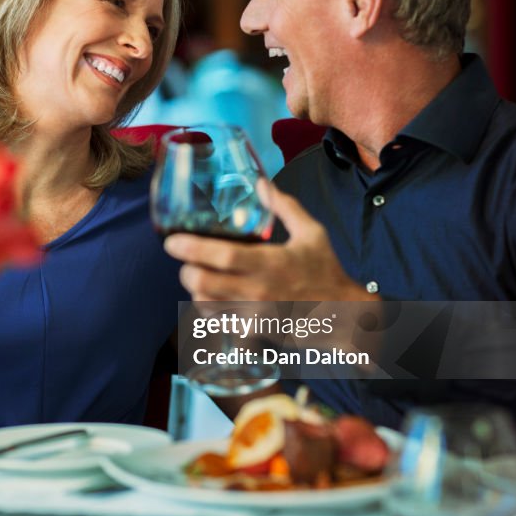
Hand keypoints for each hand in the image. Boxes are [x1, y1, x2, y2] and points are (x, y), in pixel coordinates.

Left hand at [164, 183, 371, 301]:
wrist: (343, 315)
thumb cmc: (325, 270)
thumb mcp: (312, 233)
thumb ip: (284, 207)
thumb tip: (261, 183)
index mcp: (270, 263)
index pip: (221, 256)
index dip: (191, 248)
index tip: (172, 241)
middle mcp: (257, 292)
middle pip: (202, 284)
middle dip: (185, 270)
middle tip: (185, 260)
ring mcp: (253, 315)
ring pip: (203, 304)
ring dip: (194, 289)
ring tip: (199, 276)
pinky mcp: (252, 332)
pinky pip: (216, 321)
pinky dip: (207, 307)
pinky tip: (212, 295)